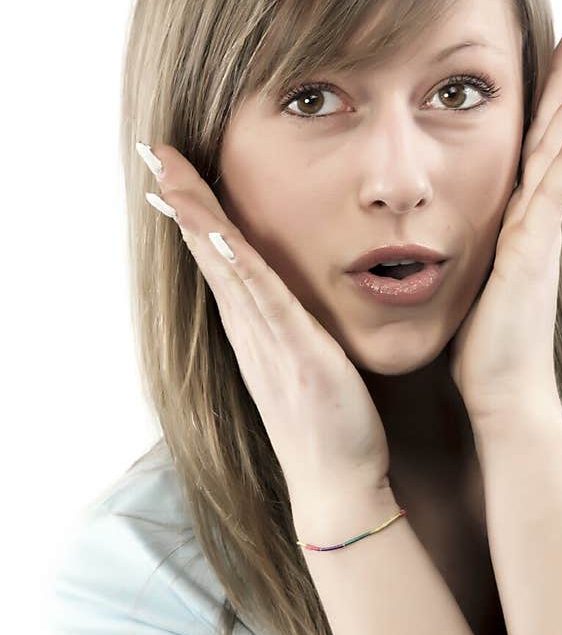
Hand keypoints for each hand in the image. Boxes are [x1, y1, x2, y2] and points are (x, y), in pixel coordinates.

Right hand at [141, 143, 390, 495]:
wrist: (336, 484)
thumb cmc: (326, 422)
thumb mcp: (301, 358)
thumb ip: (288, 322)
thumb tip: (286, 294)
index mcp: (252, 325)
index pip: (216, 253)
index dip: (193, 207)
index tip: (171, 163)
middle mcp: (249, 328)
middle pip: (207, 250)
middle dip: (181, 197)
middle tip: (152, 150)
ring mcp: (267, 341)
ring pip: (225, 267)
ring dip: (198, 217)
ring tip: (171, 173)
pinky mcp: (295, 355)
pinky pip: (264, 302)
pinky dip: (239, 265)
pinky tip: (222, 232)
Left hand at [448, 26, 561, 424]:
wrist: (503, 395)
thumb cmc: (483, 348)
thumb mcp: (468, 282)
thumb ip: (466, 250)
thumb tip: (435, 232)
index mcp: (514, 223)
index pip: (529, 148)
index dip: (542, 102)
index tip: (550, 56)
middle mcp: (533, 222)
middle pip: (551, 136)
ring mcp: (538, 235)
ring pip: (558, 155)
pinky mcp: (533, 255)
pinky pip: (555, 194)